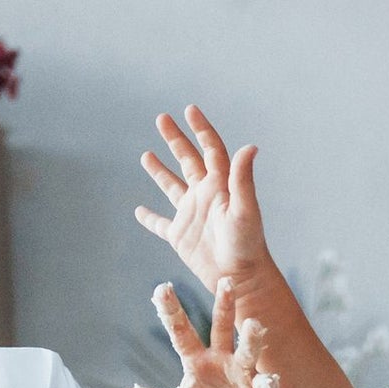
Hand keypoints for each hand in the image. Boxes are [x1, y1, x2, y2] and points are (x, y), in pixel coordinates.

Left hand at [117, 279, 276, 387]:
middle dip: (225, 305)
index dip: (172, 311)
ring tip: (253, 325)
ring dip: (251, 339)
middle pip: (221, 327)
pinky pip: (265, 384)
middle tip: (227, 281)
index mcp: (196, 359)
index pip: (182, 332)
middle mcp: (221, 358)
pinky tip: (267, 384)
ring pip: (247, 350)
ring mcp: (242, 371)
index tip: (161, 287)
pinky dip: (268, 384)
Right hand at [136, 105, 270, 298]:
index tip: (189, 110)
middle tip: (161, 118)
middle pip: (188, 160)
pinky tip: (139, 211)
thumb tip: (250, 146)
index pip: (210, 149)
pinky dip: (149, 218)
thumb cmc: (246, 245)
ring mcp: (191, 215)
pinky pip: (161, 224)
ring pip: (172, 186)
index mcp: (220, 185)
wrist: (240, 277)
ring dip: (159, 171)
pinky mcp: (180, 237)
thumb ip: (243, 178)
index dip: (200, 129)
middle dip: (175, 139)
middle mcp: (204, 195)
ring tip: (146, 155)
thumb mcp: (245, 209)